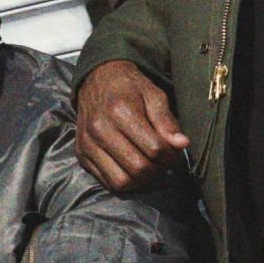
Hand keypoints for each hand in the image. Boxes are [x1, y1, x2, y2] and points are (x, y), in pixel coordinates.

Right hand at [76, 59, 189, 191]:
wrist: (96, 80)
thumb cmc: (130, 88)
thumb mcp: (154, 96)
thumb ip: (167, 122)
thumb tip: (182, 145)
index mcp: (121, 111)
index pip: (154, 149)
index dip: (171, 156)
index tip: (174, 152)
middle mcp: (100, 129)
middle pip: (139, 169)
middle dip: (157, 170)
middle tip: (162, 161)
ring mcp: (88, 144)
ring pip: (122, 182)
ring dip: (141, 180)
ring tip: (148, 166)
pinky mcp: (81, 154)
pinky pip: (107, 182)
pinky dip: (124, 180)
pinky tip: (131, 167)